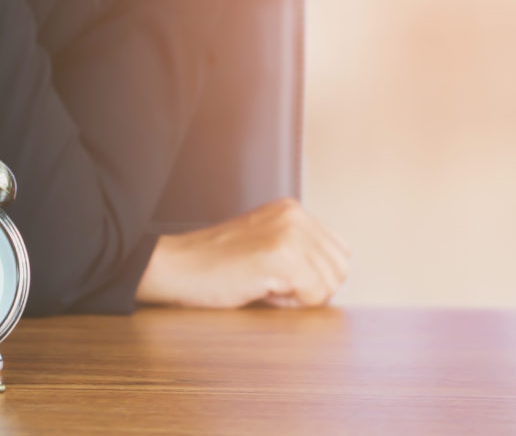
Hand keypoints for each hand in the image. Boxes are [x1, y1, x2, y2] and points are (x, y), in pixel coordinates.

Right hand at [134, 199, 350, 308]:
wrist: (175, 266)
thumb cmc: (212, 265)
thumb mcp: (264, 243)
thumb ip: (299, 250)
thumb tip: (335, 278)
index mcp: (292, 210)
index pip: (339, 254)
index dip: (314, 278)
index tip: (279, 278)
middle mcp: (296, 215)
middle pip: (340, 270)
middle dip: (311, 289)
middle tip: (270, 285)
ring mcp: (290, 234)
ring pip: (330, 285)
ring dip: (299, 297)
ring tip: (263, 285)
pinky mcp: (283, 256)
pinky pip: (313, 296)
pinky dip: (289, 304)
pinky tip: (259, 290)